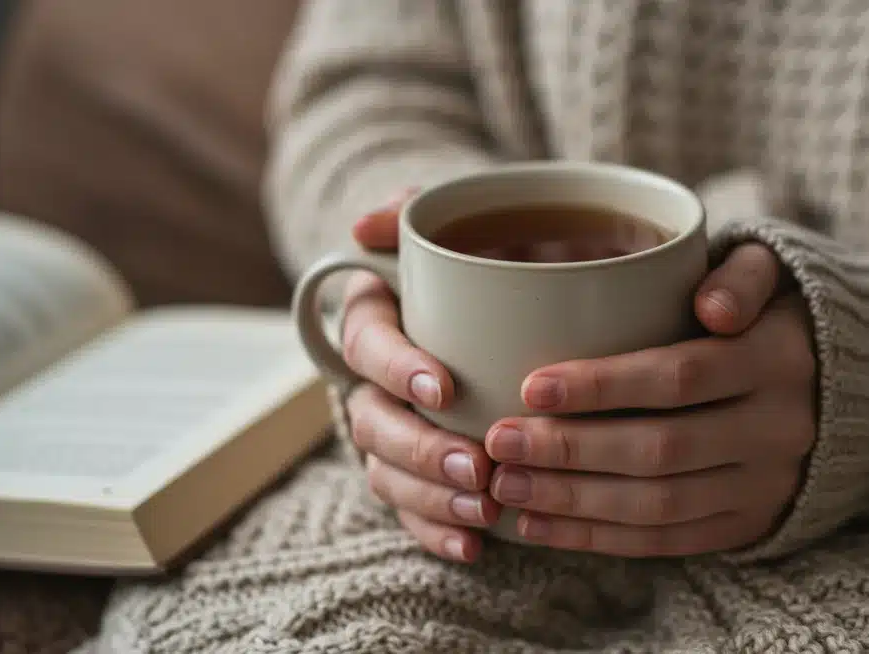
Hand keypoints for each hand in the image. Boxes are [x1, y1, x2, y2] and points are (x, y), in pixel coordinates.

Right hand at [340, 189, 502, 562]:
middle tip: (473, 466)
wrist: (503, 291)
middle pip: (372, 422)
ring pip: (386, 472)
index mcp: (374, 318)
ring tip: (483, 510)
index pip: (367, 345)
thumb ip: (418, 214)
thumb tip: (365, 225)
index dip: (398, 369)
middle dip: (419, 450)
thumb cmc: (482, 255)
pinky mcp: (415, 469)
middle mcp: (372, 380)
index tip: (445, 387)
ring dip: (430, 497)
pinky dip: (436, 531)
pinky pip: (411, 511)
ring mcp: (391, 429)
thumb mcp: (461, 224)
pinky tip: (474, 546)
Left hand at [485, 244, 815, 556]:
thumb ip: (742, 276)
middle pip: (661, 450)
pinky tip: (539, 525)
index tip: (531, 386)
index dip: (602, 386)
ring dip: (574, 502)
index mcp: (776, 361)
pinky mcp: (750, 524)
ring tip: (506, 486)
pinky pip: (670, 541)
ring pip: (660, 506)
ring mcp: (767, 485)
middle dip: (571, 451)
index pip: (679, 377)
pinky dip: (600, 539)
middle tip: (499, 443)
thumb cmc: (776, 316)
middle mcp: (777, 430)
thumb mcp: (773, 274)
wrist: (853, 389)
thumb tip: (712, 308)